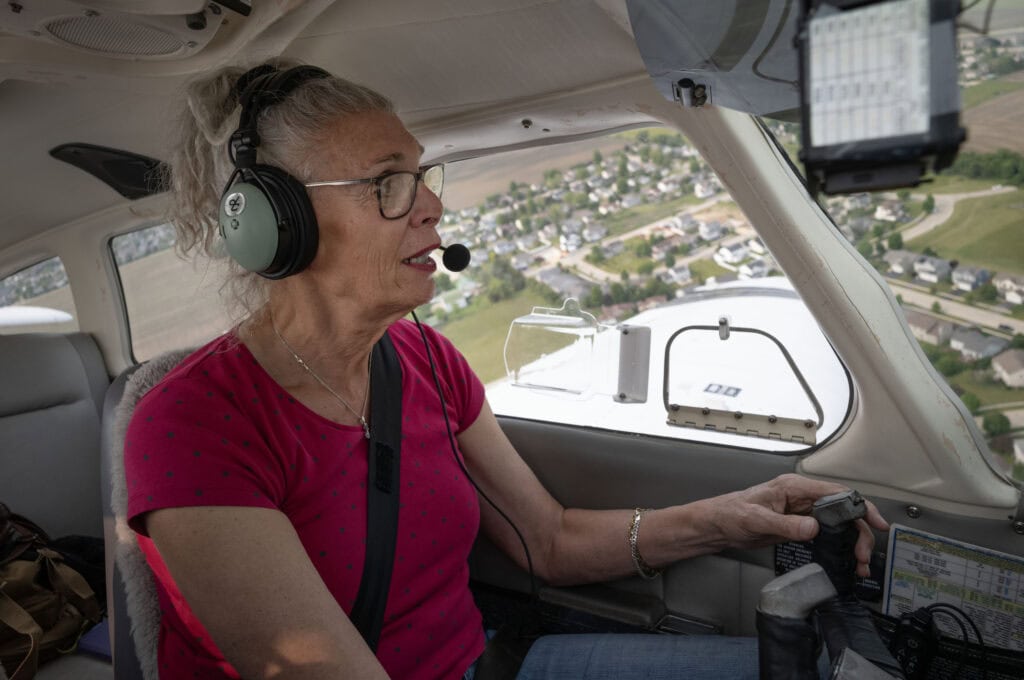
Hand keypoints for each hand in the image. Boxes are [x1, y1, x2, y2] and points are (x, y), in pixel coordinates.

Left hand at [702, 474, 888, 576]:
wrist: (717, 526)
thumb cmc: (730, 514)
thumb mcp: (757, 520)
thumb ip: (786, 524)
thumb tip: (813, 527)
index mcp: (794, 487)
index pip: (837, 493)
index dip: (860, 506)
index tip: (875, 522)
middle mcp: (802, 497)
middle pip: (844, 510)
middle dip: (859, 531)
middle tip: (863, 554)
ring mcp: (802, 511)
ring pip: (839, 523)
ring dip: (852, 541)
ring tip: (859, 561)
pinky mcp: (799, 525)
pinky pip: (827, 533)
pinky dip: (840, 546)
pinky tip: (846, 559)